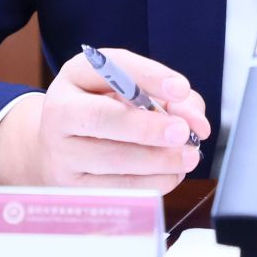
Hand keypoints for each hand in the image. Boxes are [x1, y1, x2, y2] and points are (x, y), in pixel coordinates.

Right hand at [0, 47, 207, 191]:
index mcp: (76, 75)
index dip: (148, 77)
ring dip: (157, 160)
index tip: (181, 89)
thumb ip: (169, 98)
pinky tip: (171, 174)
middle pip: (102, 118)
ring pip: (111, 159)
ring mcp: (62, 152)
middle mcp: (61, 111)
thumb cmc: (105, 110)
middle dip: (147, 127)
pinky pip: (116, 189)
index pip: (111, 68)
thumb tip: (197, 124)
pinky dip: (151, 183)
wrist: (60, 147)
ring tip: (188, 157)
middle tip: (182, 132)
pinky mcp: (72, 186)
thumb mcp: (131, 90)